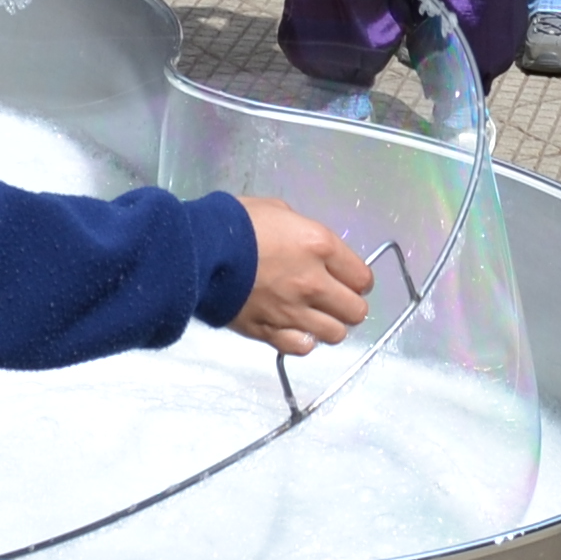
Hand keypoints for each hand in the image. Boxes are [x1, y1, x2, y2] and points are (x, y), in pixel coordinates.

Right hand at [232, 197, 374, 353]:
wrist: (198, 251)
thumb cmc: (237, 222)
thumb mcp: (278, 211)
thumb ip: (304, 232)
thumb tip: (311, 247)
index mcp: (320, 247)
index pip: (362, 277)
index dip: (358, 279)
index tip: (349, 278)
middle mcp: (314, 283)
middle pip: (355, 310)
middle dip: (348, 304)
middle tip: (333, 298)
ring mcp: (293, 312)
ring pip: (335, 334)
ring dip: (329, 325)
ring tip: (314, 316)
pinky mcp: (270, 332)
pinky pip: (303, 347)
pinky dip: (302, 340)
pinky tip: (294, 328)